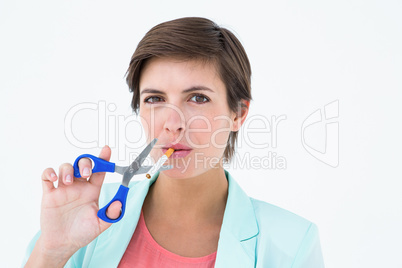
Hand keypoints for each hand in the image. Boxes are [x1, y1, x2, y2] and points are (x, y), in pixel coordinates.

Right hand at [26, 146, 121, 266]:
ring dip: (68, 170)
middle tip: (86, 172)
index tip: (107, 149)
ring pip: (65, 167)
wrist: (63, 244)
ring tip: (69, 181)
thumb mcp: (100, 224)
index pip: (99, 171)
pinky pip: (46, 176)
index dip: (104, 159)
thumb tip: (119, 203)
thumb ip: (111, 214)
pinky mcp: (49, 194)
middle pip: (82, 164)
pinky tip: (54, 179)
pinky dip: (49, 172)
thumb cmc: (82, 232)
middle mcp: (79, 186)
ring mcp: (64, 189)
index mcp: (92, 190)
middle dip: (85, 163)